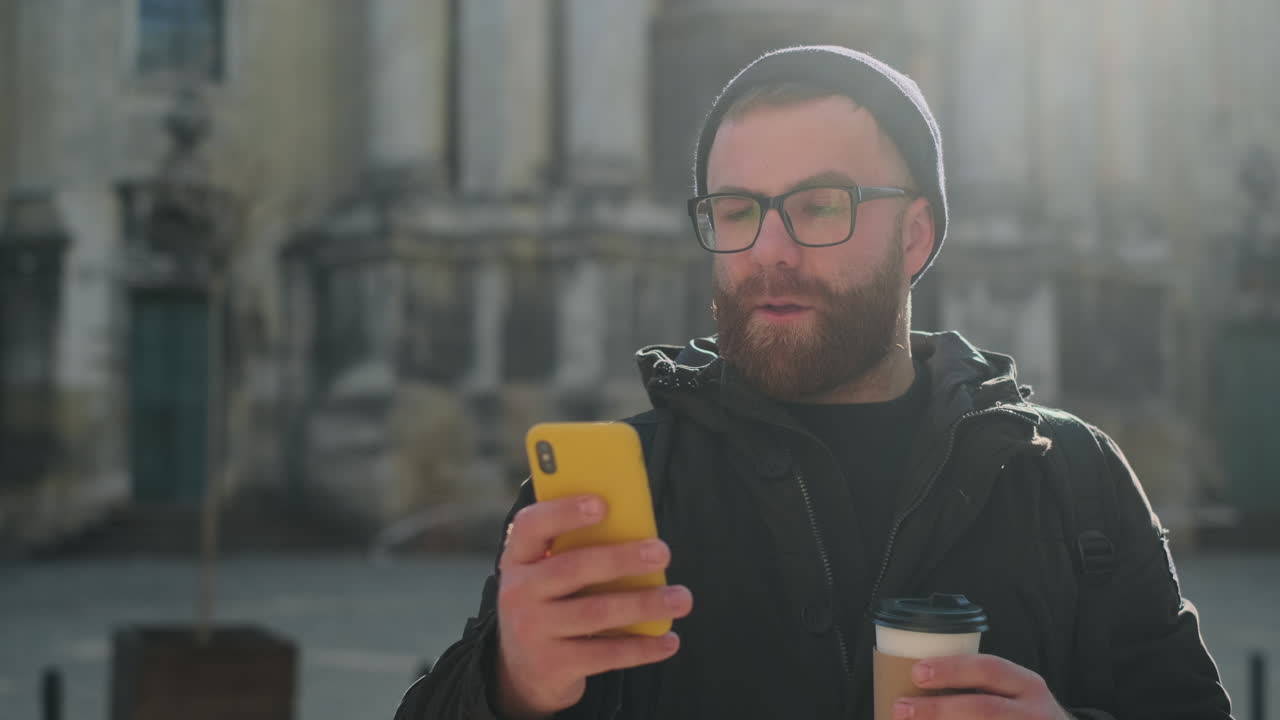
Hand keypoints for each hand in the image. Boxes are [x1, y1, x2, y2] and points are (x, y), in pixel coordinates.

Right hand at [492, 494, 693, 718]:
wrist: (522, 673)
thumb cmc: (550, 606)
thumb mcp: (547, 575)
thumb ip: (576, 550)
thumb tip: (636, 530)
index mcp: (518, 559)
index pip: (531, 525)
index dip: (564, 512)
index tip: (603, 504)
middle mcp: (517, 592)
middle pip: (572, 568)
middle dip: (621, 559)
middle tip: (662, 552)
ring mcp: (531, 631)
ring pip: (595, 613)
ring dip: (643, 604)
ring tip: (680, 598)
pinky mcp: (552, 666)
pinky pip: (605, 654)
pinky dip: (641, 648)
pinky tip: (668, 640)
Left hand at [894, 654, 1071, 719]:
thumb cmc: (1020, 713)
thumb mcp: (1013, 693)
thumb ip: (979, 685)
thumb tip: (916, 679)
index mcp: (1027, 685)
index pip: (989, 669)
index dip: (951, 669)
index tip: (916, 672)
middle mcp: (1033, 712)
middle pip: (983, 709)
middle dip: (939, 709)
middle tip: (901, 708)